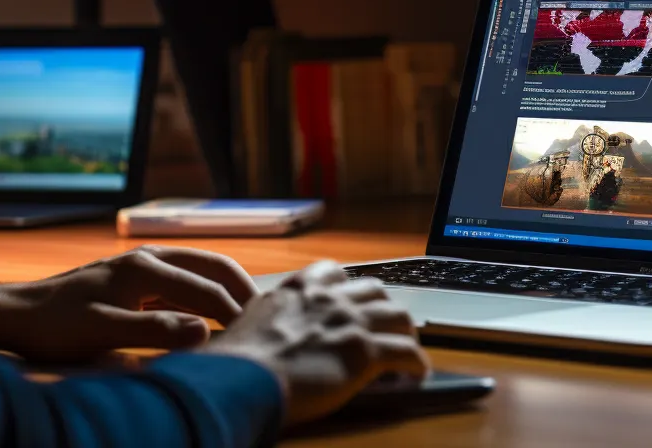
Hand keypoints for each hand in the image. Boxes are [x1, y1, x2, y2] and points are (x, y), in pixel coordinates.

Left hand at [0, 245, 258, 361]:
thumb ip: (154, 331)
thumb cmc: (55, 326)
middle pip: (212, 265)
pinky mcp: (136, 276)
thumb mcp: (102, 334)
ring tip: (251, 313)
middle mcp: (148, 257)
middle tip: (268, 317)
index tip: (259, 335)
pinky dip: (207, 291)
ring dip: (227, 287)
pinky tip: (214, 312)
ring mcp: (142, 264)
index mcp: (144, 268)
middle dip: (242, 289)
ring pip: (201, 268)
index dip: (236, 312)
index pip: (206, 289)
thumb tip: (204, 331)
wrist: (17, 315)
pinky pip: (185, 278)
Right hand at [200, 260, 430, 425]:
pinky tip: (417, 374)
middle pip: (374, 290)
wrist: (239, 377)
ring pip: (398, 315)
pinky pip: (406, 352)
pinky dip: (416, 363)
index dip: (347, 287)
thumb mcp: (248, 324)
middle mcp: (328, 299)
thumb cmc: (233, 361)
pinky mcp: (364, 352)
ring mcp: (349, 322)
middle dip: (382, 307)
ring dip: (406, 332)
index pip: (332, 273)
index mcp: (298, 289)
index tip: (349, 300)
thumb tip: (268, 336)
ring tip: (407, 347)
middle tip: (384, 326)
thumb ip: (268, 320)